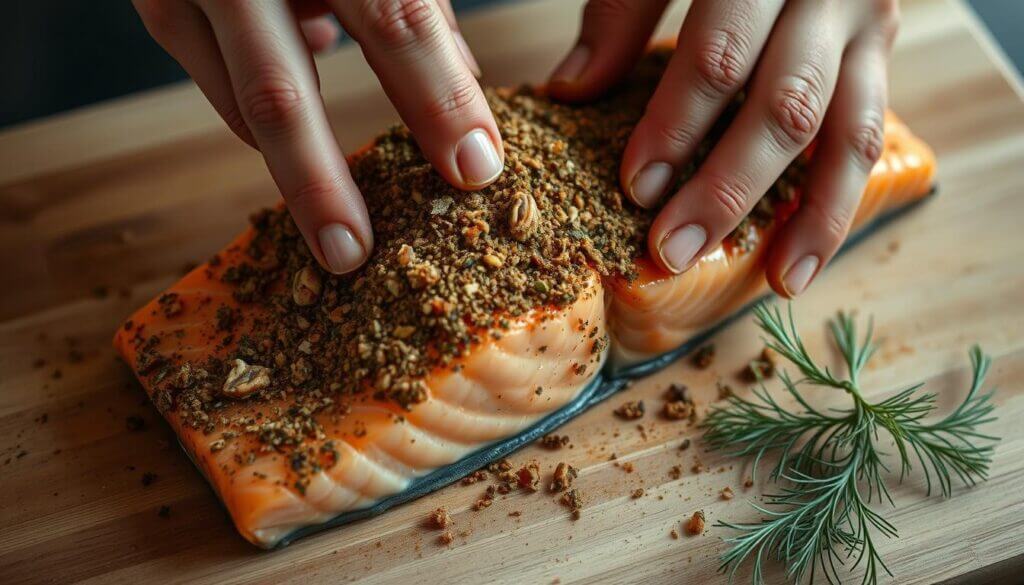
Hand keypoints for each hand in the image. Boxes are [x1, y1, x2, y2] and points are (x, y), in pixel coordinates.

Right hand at [134, 0, 503, 273]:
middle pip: (283, 88)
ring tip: (342, 236)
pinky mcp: (161, 4)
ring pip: (245, 100)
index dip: (439, 98)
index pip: (397, 18)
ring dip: (298, 174)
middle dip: (322, 183)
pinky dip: (268, 117)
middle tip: (355, 256)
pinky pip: (224, 85)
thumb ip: (416, 4)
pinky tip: (300, 131)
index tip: (478, 169)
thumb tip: (465, 88)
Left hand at [548, 0, 898, 296]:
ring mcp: (865, 24)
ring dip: (803, 214)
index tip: (637, 186)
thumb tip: (569, 88)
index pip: (719, 54)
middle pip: (784, 105)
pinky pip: (869, 138)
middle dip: (727, 186)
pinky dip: (837, 205)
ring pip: (844, 132)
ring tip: (773, 279)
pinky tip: (803, 261)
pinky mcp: (880, 54)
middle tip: (673, 248)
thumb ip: (621, 12)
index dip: (677, 124)